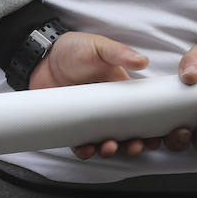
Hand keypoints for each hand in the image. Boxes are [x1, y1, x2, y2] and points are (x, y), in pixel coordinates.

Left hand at [28, 31, 159, 158]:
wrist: (40, 56)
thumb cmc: (73, 48)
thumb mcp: (99, 47)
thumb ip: (119, 53)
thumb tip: (143, 61)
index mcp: (118, 89)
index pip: (138, 111)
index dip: (148, 126)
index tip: (155, 137)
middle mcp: (106, 107)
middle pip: (125, 131)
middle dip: (133, 143)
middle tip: (135, 146)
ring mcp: (88, 117)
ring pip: (104, 140)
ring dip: (110, 149)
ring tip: (110, 147)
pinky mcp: (70, 124)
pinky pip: (79, 143)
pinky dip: (84, 150)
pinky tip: (87, 149)